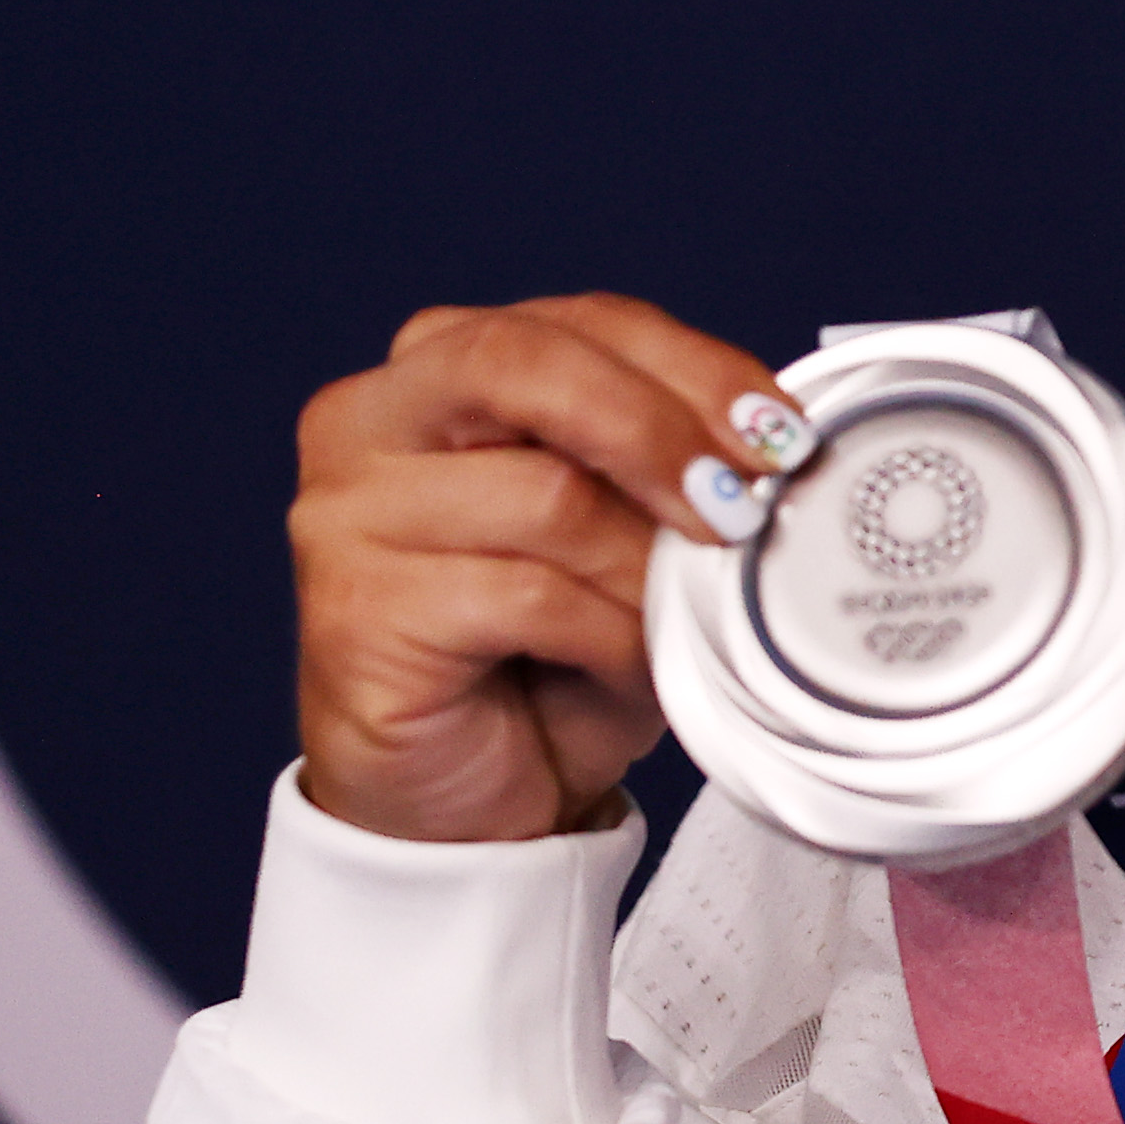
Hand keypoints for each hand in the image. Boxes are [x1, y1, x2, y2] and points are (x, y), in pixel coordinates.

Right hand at [287, 294, 806, 844]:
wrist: (470, 800)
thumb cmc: (550, 653)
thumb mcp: (625, 528)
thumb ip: (664, 460)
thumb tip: (769, 441)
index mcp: (441, 365)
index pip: (581, 322)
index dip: (694, 368)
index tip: (779, 433)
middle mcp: (370, 419)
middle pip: (528, 366)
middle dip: (660, 430)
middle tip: (741, 502)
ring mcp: (345, 513)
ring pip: (545, 495)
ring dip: (645, 566)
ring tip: (674, 617)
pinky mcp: (356, 610)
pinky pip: (527, 597)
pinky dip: (608, 634)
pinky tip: (624, 664)